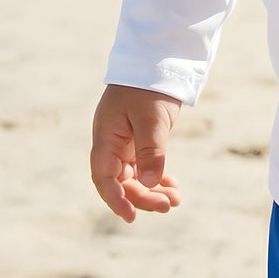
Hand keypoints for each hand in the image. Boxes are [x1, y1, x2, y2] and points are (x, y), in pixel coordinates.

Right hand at [91, 83, 182, 223]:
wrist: (158, 61)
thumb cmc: (149, 86)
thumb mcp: (151, 118)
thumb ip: (150, 150)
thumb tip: (150, 183)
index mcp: (106, 137)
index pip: (103, 176)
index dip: (115, 199)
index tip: (131, 216)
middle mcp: (111, 143)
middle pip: (121, 181)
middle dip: (142, 197)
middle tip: (168, 206)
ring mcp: (125, 142)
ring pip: (134, 177)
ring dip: (152, 190)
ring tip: (175, 200)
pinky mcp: (139, 139)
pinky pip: (144, 166)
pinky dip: (157, 178)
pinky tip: (172, 186)